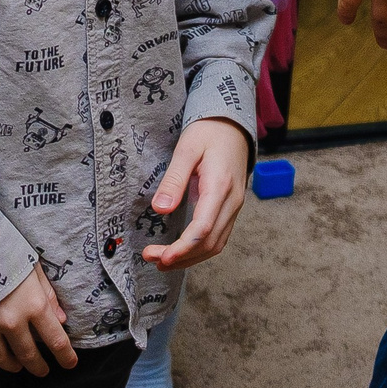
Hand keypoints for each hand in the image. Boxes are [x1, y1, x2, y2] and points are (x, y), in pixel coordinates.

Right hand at [0, 265, 76, 376]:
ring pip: (1, 358)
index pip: (56, 340)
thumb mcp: (33, 267)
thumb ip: (47, 295)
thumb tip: (60, 319)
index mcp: (33, 305)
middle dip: (39, 366)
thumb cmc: (4, 249)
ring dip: (12, 366)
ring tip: (17, 365)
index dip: (66, 356)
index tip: (70, 364)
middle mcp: (11, 321)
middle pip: (29, 355)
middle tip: (43, 370)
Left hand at [140, 119, 251, 271]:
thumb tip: (160, 209)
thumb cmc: (208, 133)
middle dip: (181, 257)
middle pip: (210, 243)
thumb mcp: (186, 149)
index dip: (183, 248)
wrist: (232, 126)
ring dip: (190, 258)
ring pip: (216, 244)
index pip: (203, 228)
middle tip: (153, 259)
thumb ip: (174, 180)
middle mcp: (231, 202)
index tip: (162, 257)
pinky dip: (200, 250)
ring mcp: (234, 207)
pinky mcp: (231, 209)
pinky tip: (182, 252)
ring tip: (162, 261)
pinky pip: (219, 237)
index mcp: (220, 187)